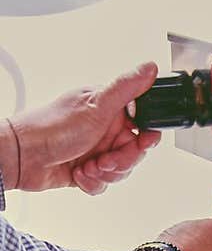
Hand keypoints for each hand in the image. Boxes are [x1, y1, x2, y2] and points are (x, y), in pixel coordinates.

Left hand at [1, 61, 161, 194]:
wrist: (23, 156)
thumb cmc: (54, 128)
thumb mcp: (97, 106)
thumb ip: (126, 88)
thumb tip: (149, 68)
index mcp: (109, 109)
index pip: (142, 124)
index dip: (145, 137)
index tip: (141, 142)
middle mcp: (103, 128)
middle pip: (134, 152)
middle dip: (121, 161)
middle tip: (105, 159)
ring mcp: (95, 149)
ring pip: (120, 170)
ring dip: (105, 173)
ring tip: (88, 166)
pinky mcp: (86, 169)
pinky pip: (104, 183)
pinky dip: (93, 182)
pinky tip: (79, 173)